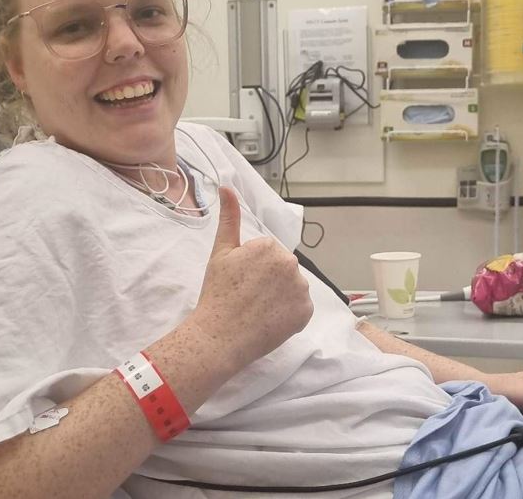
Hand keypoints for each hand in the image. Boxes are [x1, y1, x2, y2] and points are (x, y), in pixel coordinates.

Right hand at [189, 187, 312, 370]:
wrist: (219, 336)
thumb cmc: (217, 294)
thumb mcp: (220, 253)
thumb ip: (229, 218)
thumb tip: (227, 187)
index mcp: (270, 247)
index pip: (268, 253)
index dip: (252, 268)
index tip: (240, 281)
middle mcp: (290, 264)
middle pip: (282, 268)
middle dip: (269, 279)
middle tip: (247, 295)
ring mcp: (300, 289)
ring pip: (292, 287)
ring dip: (280, 295)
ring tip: (258, 309)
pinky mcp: (305, 312)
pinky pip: (300, 308)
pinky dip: (289, 313)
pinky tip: (270, 319)